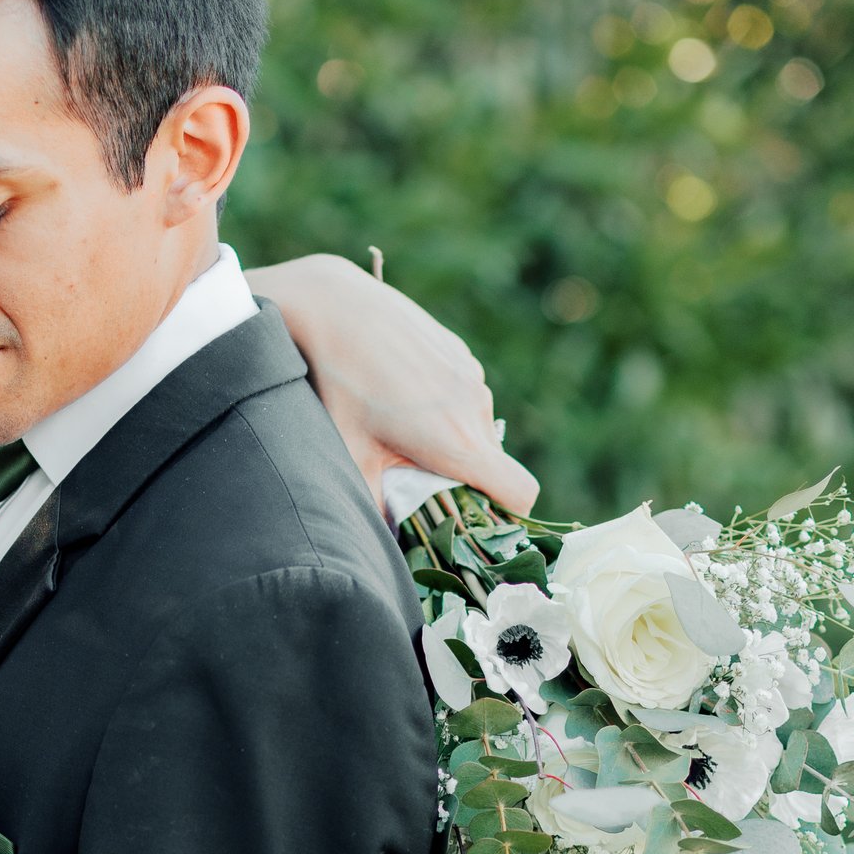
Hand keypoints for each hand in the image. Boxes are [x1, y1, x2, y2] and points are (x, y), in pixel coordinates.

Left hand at [251, 253, 537, 518]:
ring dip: (450, 443)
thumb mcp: (348, 456)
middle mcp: (476, 407)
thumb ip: (373, 507)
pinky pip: (465, 399)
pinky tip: (399, 398)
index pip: (521, 493)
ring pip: (477, 430)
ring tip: (397, 433)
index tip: (470, 519)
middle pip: (492, 466)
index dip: (506, 516)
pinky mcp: (460, 354)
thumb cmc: (337, 385)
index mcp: (458, 441)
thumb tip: (382, 547)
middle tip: (411, 478)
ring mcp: (471, 376)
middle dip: (462, 481)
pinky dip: (444, 411)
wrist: (332, 305)